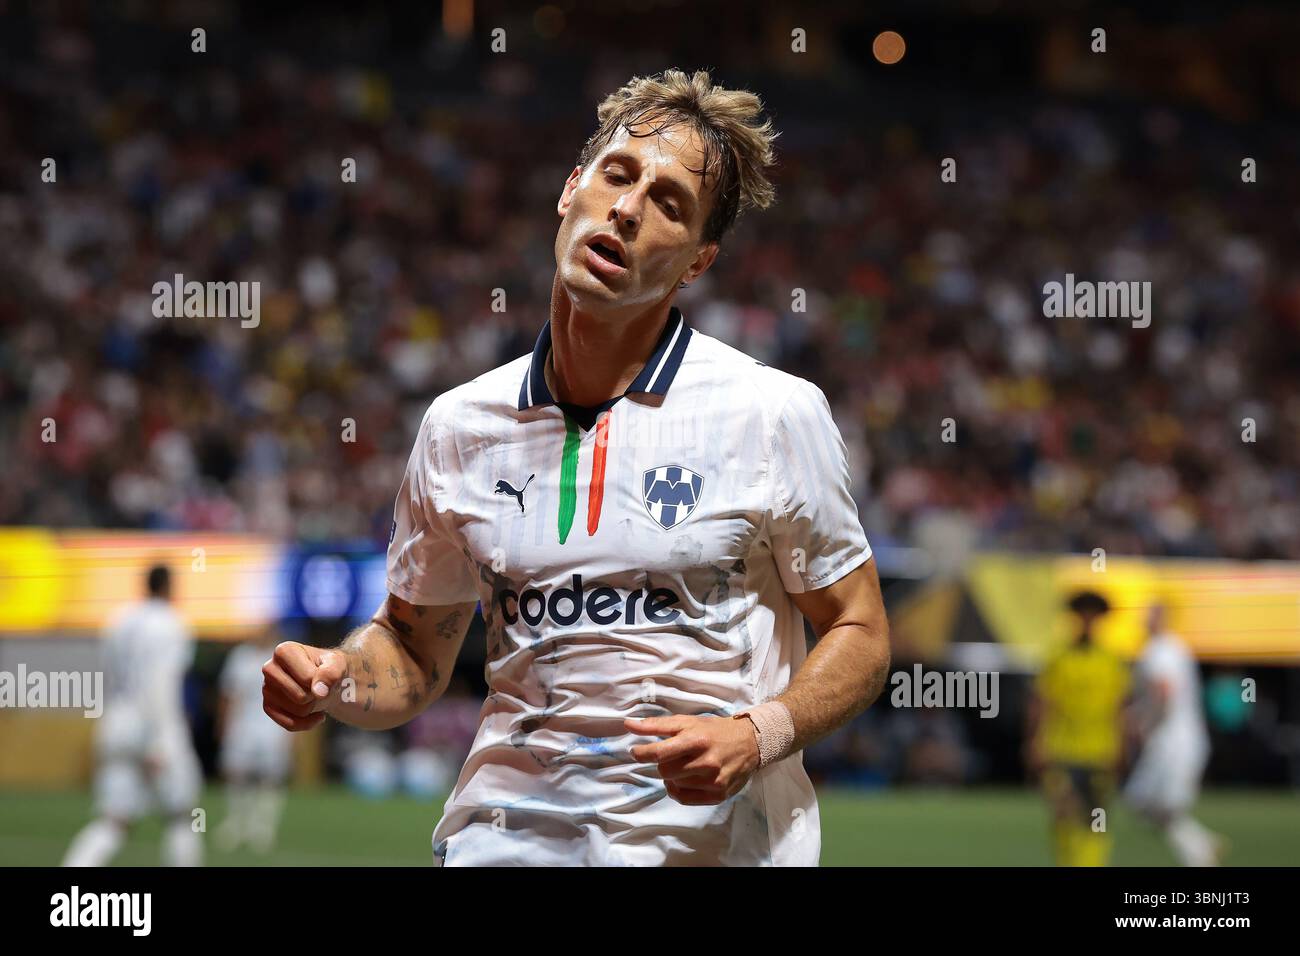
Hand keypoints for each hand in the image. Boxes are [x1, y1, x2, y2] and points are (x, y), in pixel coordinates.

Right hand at [262, 641, 346, 731]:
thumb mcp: (338, 665)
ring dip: (314, 707)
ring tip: (314, 694)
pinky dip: (308, 722)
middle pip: (300, 697)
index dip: (322, 682)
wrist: (329, 681)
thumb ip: (331, 673)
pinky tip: (316, 714)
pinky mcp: (268, 706)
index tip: (324, 674)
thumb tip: (318, 692)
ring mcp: (267, 688)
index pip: (307, 679)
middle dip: (317, 696)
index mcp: (284, 651)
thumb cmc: (332, 668)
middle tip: (319, 686)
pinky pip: (290, 724)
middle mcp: (270, 668)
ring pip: (297, 711)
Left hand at [626, 714, 760, 805]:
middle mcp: (705, 762)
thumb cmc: (714, 730)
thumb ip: (656, 725)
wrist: (750, 742)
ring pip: (673, 785)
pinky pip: (684, 798)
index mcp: (696, 739)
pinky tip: (682, 781)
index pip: (659, 753)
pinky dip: (677, 790)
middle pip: (664, 771)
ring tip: (682, 766)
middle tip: (671, 756)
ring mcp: (713, 780)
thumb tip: (627, 724)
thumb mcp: (687, 722)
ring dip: (671, 776)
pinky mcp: (718, 794)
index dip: (641, 754)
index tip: (634, 751)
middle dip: (662, 763)